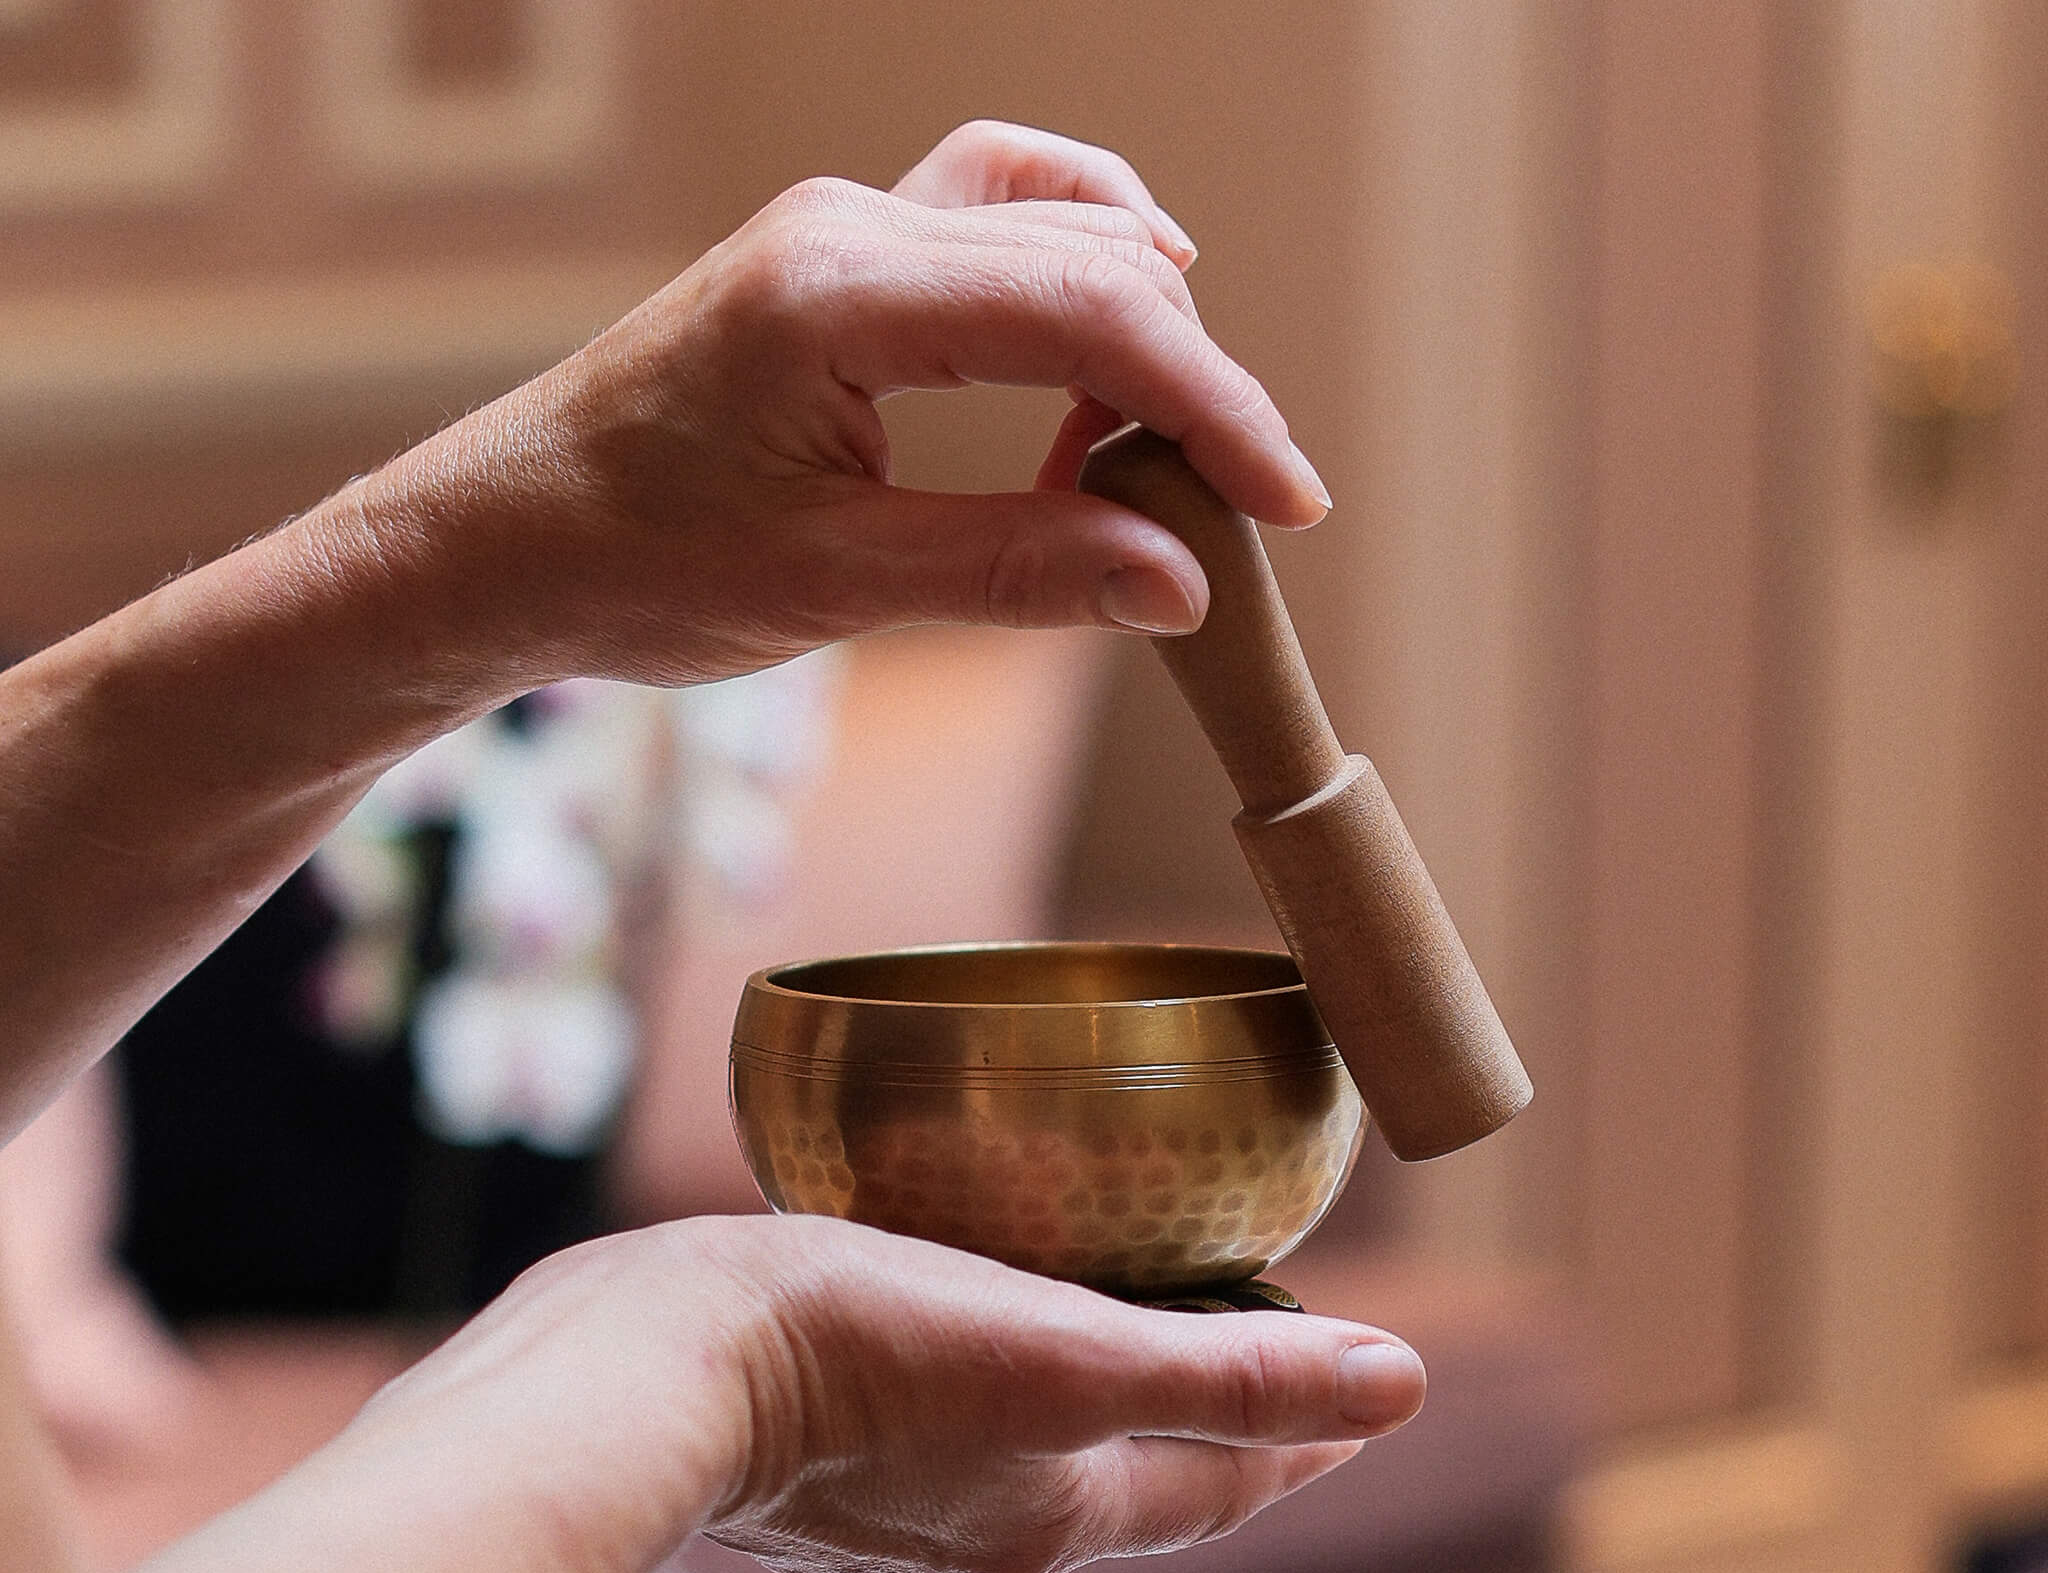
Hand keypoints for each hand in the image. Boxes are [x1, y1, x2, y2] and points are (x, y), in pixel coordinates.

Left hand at [342, 123, 1329, 691]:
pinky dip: (1074, 286)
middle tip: (1239, 514)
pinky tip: (1099, 361)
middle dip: (1192, 385)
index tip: (1291, 503)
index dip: (1214, 409)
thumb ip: (1018, 572)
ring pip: (1057, 225)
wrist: (501, 542)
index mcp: (844, 292)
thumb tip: (1181, 582)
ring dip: (1138, 331)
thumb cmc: (635, 566)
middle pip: (1096, 257)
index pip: (1093, 312)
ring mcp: (845, 231)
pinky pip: (997, 224)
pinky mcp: (840, 265)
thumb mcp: (837, 587)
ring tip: (1160, 462)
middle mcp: (852, 228)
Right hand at [550, 1214, 1425, 1572]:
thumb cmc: (856, 1349)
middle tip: (1263, 1364)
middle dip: (1216, 1431)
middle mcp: (995, 1533)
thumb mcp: (1065, 1351)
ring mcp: (904, 1513)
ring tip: (1132, 1343)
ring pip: (1046, 1462)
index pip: (1225, 1483)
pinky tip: (975, 1350)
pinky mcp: (827, 1472)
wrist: (639, 1381)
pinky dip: (1010, 1396)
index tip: (1356, 1404)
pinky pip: (958, 1437)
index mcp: (1066, 1510)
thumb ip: (1229, 1374)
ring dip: (1108, 1414)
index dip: (1301, 1443)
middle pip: (1143, 1481)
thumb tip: (1402, 1385)